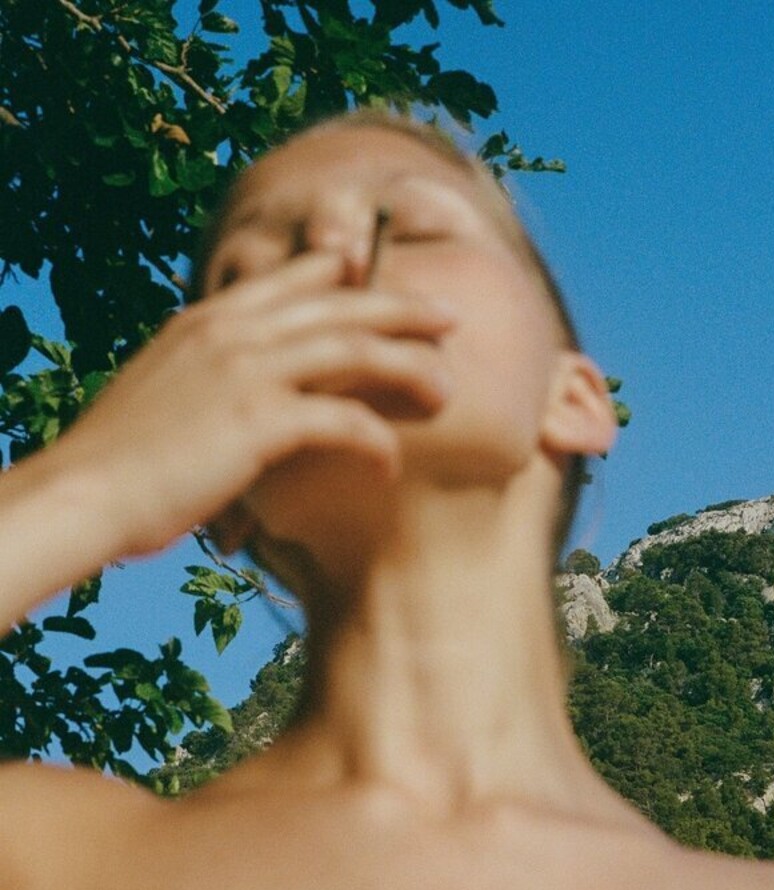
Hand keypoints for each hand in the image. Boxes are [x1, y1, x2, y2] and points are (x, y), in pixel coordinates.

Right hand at [53, 249, 455, 557]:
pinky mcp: (258, 422)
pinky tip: (392, 465)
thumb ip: (205, 380)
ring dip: (410, 366)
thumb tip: (235, 398)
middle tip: (449, 316)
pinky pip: (343, 420)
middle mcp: (232, 332)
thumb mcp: (164, 397)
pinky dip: (376, 441)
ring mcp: (246, 372)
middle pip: (340, 302)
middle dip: (403, 306)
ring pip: (355, 348)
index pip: (290, 278)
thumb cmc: (121, 462)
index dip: (345, 273)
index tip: (382, 278)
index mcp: (207, 321)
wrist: (85, 493)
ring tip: (447, 389)